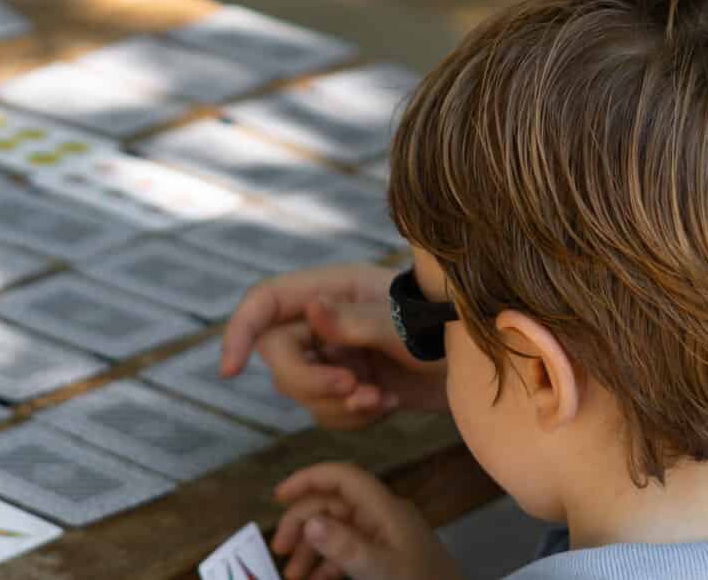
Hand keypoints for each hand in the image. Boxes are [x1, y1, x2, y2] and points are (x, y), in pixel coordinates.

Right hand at [220, 265, 448, 427]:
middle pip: (279, 358)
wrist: (478, 360)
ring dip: (338, 405)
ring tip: (380, 398)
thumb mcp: (405, 324)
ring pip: (301, 393)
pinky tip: (386, 404)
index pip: (265, 302)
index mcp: (329, 289)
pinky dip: (353, 417)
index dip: (239, 330)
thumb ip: (356, 321)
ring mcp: (334, 354)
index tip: (228, 370)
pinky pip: (326, 413)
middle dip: (312, 383)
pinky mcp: (348, 385)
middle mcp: (324, 321)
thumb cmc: (445, 328)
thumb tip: (311, 311)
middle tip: (355, 389)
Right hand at [272, 461, 462, 579]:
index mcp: (385, 509)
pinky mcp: (385, 557)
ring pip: (337, 531)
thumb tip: (309, 521)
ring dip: (311, 550)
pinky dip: (327, 565)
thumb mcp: (381, 569)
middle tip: (279, 550)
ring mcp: (384, 537)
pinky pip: (348, 552)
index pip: (343, 477)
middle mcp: (383, 516)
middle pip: (334, 505)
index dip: (309, 478)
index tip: (278, 497)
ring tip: (292, 574)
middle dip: (303, 523)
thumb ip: (345, 546)